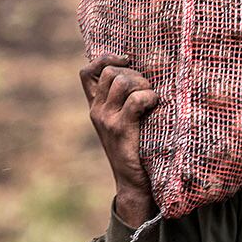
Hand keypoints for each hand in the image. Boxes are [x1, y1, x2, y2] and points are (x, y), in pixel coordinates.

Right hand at [80, 57, 159, 227]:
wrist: (132, 183)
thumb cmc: (136, 149)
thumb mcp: (125, 122)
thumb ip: (124, 101)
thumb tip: (142, 75)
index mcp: (95, 106)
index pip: (86, 71)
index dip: (105, 58)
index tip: (127, 59)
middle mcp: (96, 110)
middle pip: (110, 72)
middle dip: (133, 73)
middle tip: (148, 89)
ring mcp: (106, 119)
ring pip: (121, 81)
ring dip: (142, 84)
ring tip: (152, 98)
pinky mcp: (120, 129)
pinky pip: (134, 100)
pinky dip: (149, 97)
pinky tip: (155, 106)